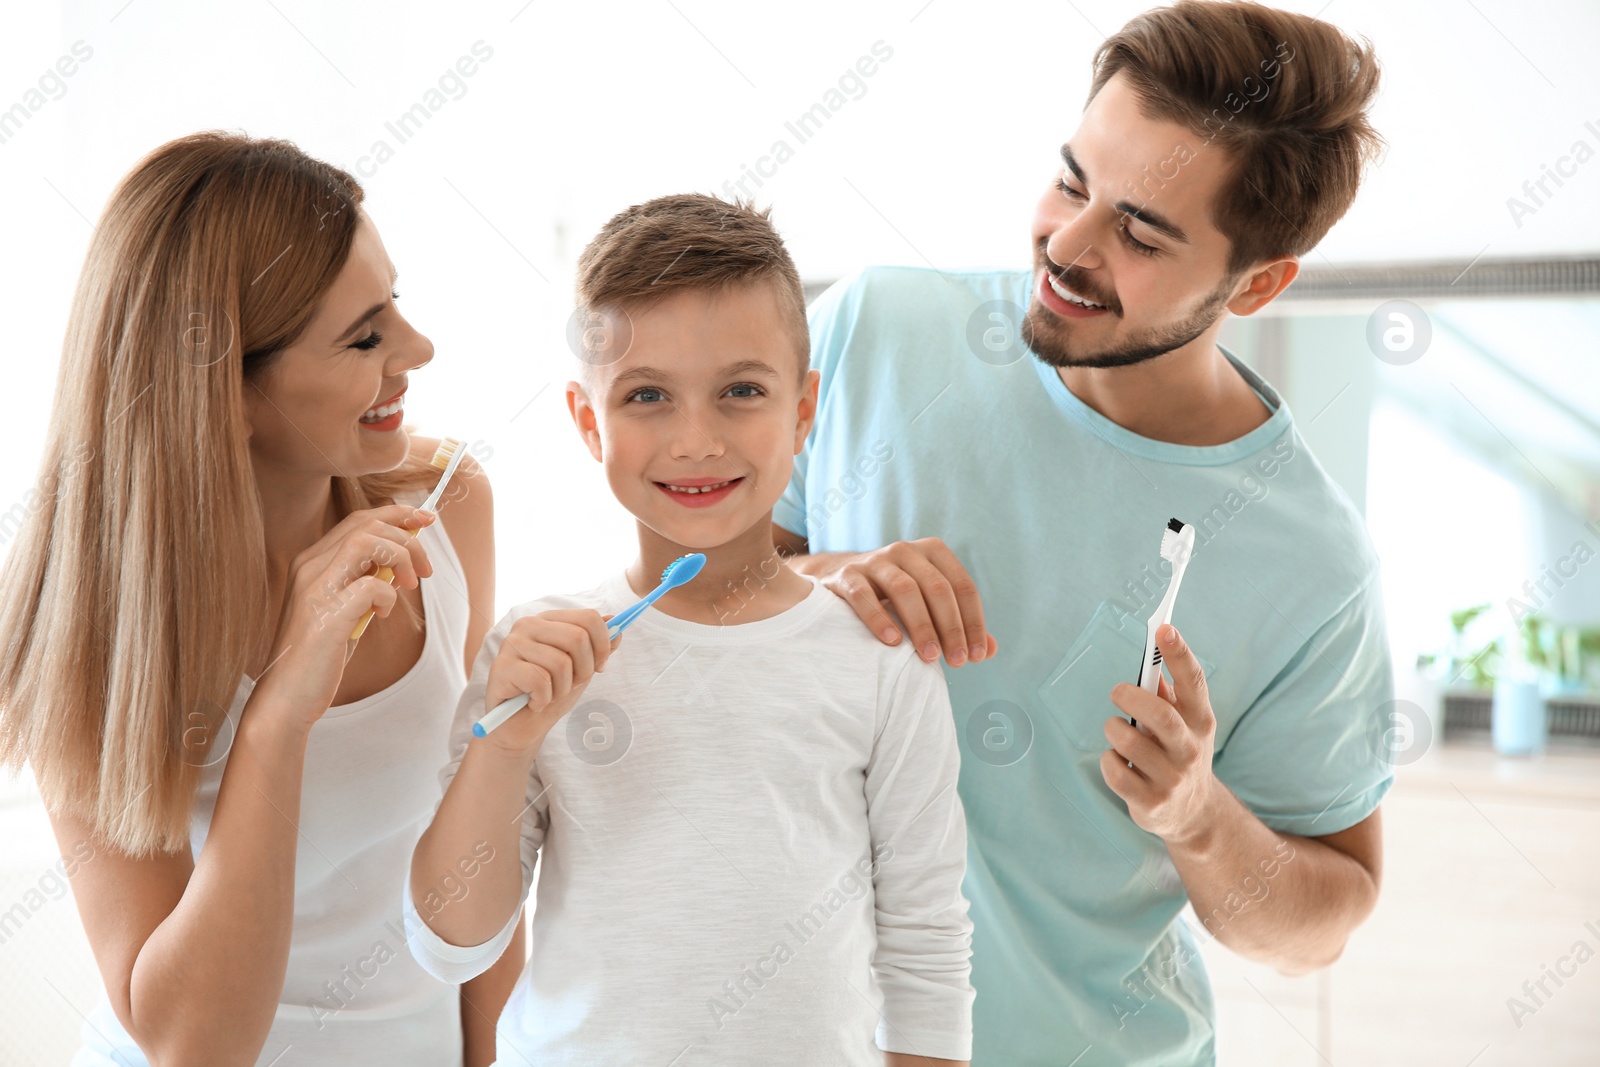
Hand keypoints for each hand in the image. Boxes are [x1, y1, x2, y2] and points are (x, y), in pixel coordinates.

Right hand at [254, 505, 435, 727]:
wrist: (286, 696)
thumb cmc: (318, 654)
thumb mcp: (344, 608)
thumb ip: (363, 581)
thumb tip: (401, 562)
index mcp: (312, 562)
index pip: (359, 520)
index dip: (397, 514)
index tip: (426, 520)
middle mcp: (309, 567)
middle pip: (367, 525)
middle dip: (408, 538)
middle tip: (425, 570)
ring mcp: (315, 589)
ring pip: (367, 542)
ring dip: (401, 557)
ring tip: (410, 584)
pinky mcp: (326, 616)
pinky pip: (371, 586)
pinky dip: (388, 596)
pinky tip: (382, 614)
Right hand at [479, 609, 618, 757]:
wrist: (519, 726)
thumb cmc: (550, 693)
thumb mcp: (581, 668)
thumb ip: (598, 645)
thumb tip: (616, 621)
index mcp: (548, 619)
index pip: (589, 618)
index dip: (603, 645)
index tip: (599, 667)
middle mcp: (528, 625)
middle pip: (578, 638)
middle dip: (584, 670)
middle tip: (571, 685)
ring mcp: (512, 644)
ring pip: (561, 663)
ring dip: (562, 689)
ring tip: (548, 695)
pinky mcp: (501, 667)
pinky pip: (540, 681)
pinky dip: (544, 699)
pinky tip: (533, 702)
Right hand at [811, 537, 996, 665]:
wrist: (843, 579)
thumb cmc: (896, 597)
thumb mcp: (930, 603)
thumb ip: (960, 624)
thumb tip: (989, 651)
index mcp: (933, 552)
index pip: (963, 587)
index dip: (973, 623)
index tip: (976, 656)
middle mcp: (906, 551)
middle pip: (937, 588)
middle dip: (951, 627)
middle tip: (956, 662)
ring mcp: (875, 560)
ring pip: (905, 589)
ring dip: (921, 625)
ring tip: (929, 656)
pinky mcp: (847, 576)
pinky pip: (864, 596)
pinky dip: (879, 619)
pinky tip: (892, 642)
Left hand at [1100, 625, 1221, 844]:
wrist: (1195, 815)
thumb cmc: (1181, 754)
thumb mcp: (1185, 724)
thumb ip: (1169, 693)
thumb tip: (1152, 657)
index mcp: (1201, 722)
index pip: (1194, 683)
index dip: (1180, 653)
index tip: (1164, 628)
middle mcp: (1190, 750)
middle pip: (1161, 715)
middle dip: (1131, 697)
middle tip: (1117, 692)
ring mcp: (1172, 779)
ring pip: (1129, 742)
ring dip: (1114, 730)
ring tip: (1117, 730)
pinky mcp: (1151, 803)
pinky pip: (1116, 773)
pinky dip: (1108, 761)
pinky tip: (1116, 761)